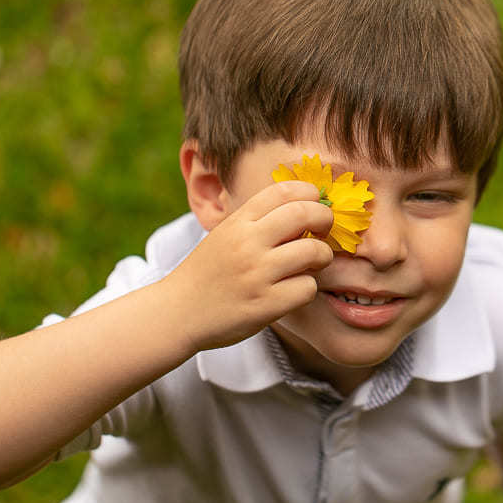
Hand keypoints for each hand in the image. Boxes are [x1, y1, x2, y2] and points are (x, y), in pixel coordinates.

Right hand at [164, 180, 333, 350]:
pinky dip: (307, 288)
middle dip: (325, 218)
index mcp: (238, 222)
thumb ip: (258, 221)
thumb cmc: (208, 272)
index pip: (283, 190)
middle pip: (305, 213)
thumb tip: (305, 207)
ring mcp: (257, 275)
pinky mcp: (265, 305)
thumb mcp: (225, 234)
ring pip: (314, 252)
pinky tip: (294, 289)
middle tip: (324, 229)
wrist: (177, 312)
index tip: (316, 203)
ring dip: (322, 256)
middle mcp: (247, 243)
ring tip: (312, 263)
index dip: (309, 193)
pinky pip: (307, 288)